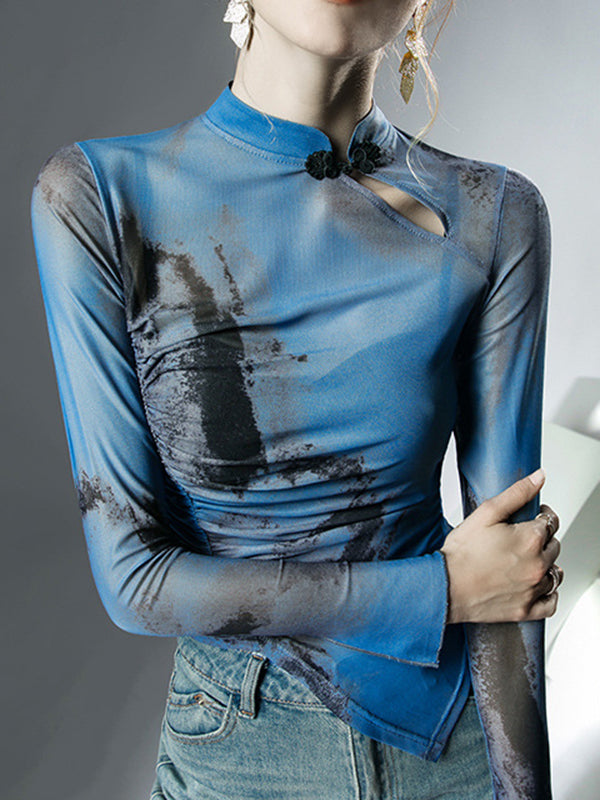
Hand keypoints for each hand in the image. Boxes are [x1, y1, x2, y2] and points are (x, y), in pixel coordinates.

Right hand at [440, 471, 562, 623]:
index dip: (542, 516)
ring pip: (555, 573)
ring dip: (546, 564)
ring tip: (525, 560)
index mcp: (530, 539)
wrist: (444, 587)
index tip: (533, 517)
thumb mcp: (486, 513)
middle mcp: (537, 564)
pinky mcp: (527, 609)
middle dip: (542, 539)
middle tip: (521, 539)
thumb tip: (539, 477)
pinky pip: (551, 602)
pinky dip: (548, 594)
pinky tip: (535, 585)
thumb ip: (516, 493)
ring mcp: (534, 589)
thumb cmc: (461, 553)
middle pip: (555, 546)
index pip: (551, 521)